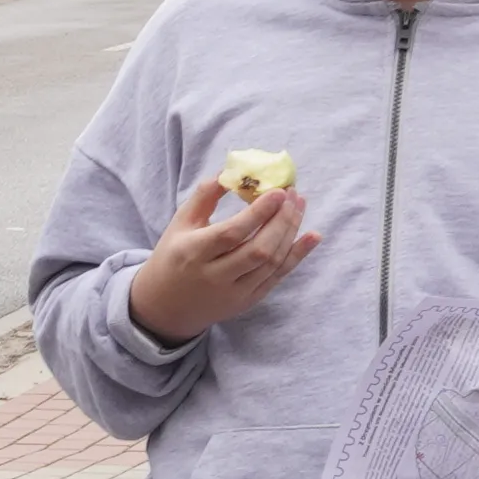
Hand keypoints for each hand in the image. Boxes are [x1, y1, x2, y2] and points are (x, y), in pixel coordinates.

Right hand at [121, 171, 315, 346]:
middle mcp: (214, 276)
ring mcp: (233, 292)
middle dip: (281, 221)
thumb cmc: (173, 257)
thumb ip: (204, 197)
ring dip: (291, 233)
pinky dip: (298, 256)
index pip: (232, 233)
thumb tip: (232, 172)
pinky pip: (278, 277)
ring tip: (299, 207)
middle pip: (257, 250)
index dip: (258, 213)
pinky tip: (312, 236)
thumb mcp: (180, 224)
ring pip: (271, 263)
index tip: (278, 192)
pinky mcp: (247, 301)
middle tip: (293, 195)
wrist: (166, 307)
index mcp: (193, 253)